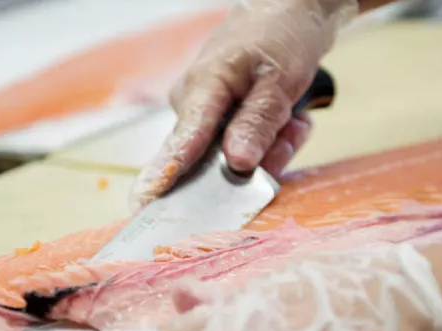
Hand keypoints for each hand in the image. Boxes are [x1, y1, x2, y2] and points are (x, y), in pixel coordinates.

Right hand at [127, 0, 358, 210]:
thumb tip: (237, 163)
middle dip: (262, 153)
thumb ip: (259, 122)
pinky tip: (291, 119)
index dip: (166, 174)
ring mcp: (206, 115)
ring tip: (295, 117)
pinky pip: (249, 149)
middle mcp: (193, 105)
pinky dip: (277, 138)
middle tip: (292, 128)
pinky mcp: (221, 123)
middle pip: (216, 159)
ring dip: (276, 143)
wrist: (288, 14)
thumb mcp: (280, 79)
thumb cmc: (280, 36)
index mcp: (202, 87)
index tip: (147, 200)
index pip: (183, 140)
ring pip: (240, 157)